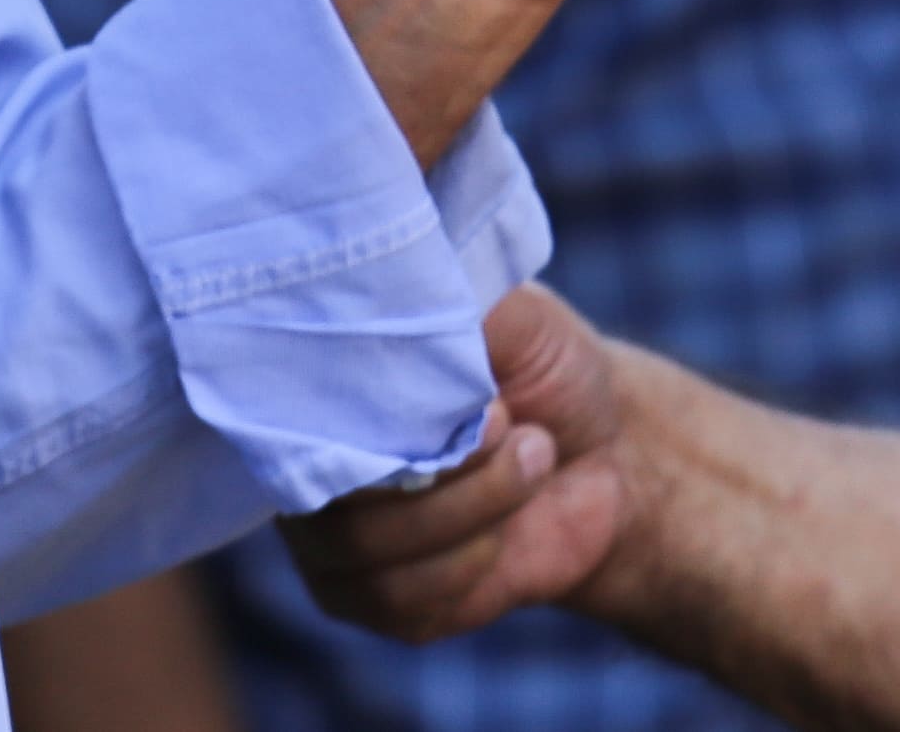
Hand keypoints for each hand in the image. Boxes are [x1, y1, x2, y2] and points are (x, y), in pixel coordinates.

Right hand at [284, 287, 634, 641]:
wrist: (609, 456)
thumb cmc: (544, 369)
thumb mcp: (515, 316)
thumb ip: (453, 306)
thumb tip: (395, 292)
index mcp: (320, 394)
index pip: (289, 416)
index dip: (368, 415)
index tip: (456, 395)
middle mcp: (312, 473)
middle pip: (330, 498)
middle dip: (441, 467)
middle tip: (510, 421)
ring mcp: (340, 550)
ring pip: (372, 552)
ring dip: (474, 505)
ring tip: (534, 454)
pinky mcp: (387, 607)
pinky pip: (409, 602)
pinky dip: (475, 559)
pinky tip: (513, 523)